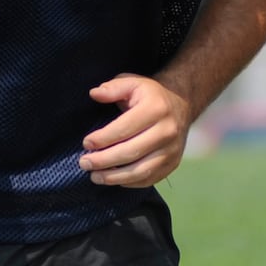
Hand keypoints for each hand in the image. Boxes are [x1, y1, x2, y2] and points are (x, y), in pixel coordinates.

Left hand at [78, 73, 190, 187]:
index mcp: (156, 109)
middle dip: (104, 161)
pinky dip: (129, 182)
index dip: (103, 138)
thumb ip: (113, 88)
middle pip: (131, 152)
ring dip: (114, 177)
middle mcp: (167, 131)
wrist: (181, 105)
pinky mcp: (173, 164)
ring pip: (141, 171)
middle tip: (84, 163)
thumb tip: (94, 94)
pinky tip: (113, 179)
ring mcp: (172, 150)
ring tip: (95, 176)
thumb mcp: (132, 82)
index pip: (125, 128)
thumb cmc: (149, 95)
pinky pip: (149, 179)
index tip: (86, 144)